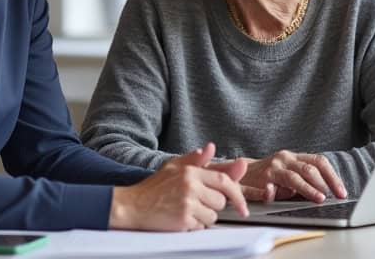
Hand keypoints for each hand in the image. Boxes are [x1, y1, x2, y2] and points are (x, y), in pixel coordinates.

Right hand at [109, 142, 248, 230]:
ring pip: (213, 215)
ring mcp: (187, 203)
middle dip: (213, 205)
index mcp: (191, 171)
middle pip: (221, 201)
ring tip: (186, 210)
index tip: (242, 205)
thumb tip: (210, 147)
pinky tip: (181, 218)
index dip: (237, 194)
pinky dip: (194, 225)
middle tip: (196, 203)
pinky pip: (202, 226)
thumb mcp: (173, 167)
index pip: (225, 181)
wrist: (132, 205)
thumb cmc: (153, 187)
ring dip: (203, 216)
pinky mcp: (183, 219)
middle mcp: (191, 185)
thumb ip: (194, 159)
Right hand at [239, 151, 346, 202]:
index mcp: (294, 157)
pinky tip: (287, 199)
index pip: (319, 162)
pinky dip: (279, 193)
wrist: (241, 173)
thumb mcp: (288, 174)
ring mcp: (273, 168)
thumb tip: (326, 192)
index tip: (341, 191)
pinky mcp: (262, 179)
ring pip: (295, 177)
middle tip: (335, 196)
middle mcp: (285, 159)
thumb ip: (304, 180)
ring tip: (319, 198)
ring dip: (309, 189)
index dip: (332, 176)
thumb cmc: (269, 177)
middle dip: (326, 183)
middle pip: (310, 168)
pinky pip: (273, 187)